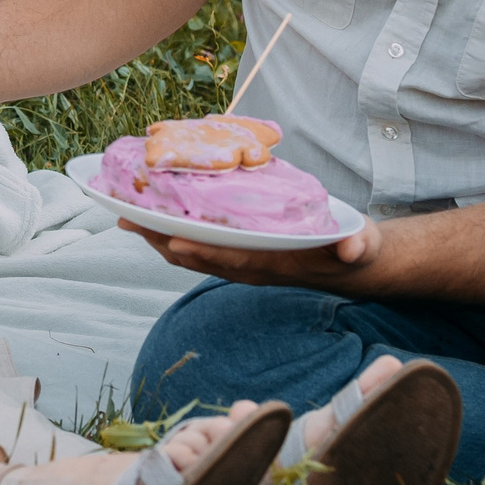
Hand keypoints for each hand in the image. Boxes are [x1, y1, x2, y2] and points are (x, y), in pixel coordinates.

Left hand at [120, 217, 384, 291]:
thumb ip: (356, 245)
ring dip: (158, 238)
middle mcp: (251, 268)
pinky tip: (152, 219)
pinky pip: (198, 248)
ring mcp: (241, 264)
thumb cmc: (352, 246)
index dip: (204, 252)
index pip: (233, 259)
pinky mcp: (237, 256)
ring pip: (192, 255)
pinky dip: (172, 234)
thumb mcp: (359, 243)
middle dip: (162, 241)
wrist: (351, 262)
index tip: (174, 241)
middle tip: (126, 219)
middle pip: (200, 258)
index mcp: (275, 263)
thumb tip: (352, 248)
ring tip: (125, 216)